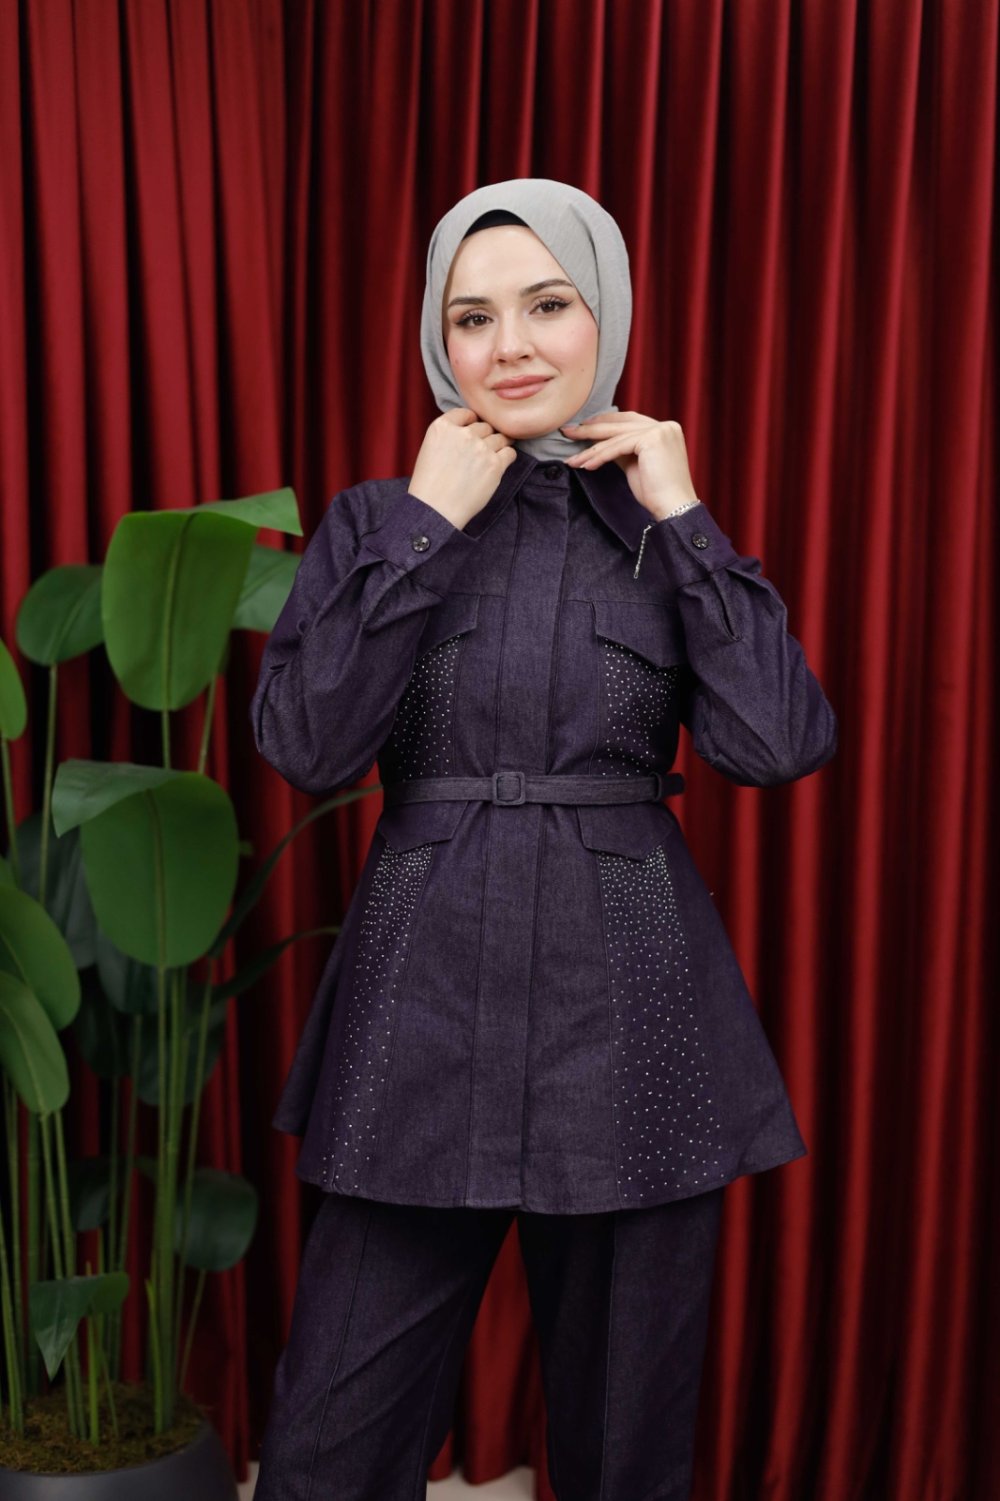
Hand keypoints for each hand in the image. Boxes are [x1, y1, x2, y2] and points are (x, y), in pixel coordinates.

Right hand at [409, 408, 516, 526]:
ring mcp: (480, 448)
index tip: (472, 434)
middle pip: (485, 426)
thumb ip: (449, 435)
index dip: (471, 423)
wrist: (435, 510)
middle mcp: (463, 434)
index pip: (466, 413)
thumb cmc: (429, 485)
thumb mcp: (429, 449)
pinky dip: (506, 457)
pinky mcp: (494, 464)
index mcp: (442, 427)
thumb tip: (471, 430)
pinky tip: (498, 466)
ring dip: (498, 446)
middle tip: (481, 452)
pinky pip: (510, 452)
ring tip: (490, 460)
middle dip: (485, 437)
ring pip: (500, 437)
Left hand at [561, 412, 698, 517]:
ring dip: (591, 449)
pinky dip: (600, 456)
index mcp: (665, 429)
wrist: (673, 508)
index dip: (604, 422)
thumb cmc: (656, 493)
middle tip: (568, 432)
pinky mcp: (652, 440)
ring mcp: (660, 431)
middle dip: (591, 429)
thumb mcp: (635, 465)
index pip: (628, 420)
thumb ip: (622, 450)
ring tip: (572, 459)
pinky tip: (585, 465)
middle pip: (620, 424)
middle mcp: (665, 426)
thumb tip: (600, 444)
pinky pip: (618, 447)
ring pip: (616, 437)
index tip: (583, 427)